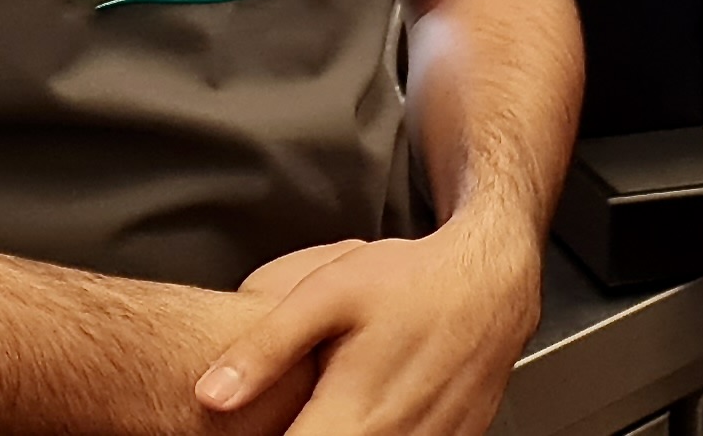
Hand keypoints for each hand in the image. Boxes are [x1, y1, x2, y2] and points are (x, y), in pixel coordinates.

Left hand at [198, 209, 541, 435]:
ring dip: (341, 433)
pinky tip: (367, 409)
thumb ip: (265, 348)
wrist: (492, 281)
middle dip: (294, 433)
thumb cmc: (410, 281)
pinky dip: (381, 435)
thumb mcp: (326, 293)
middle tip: (298, 406)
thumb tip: (210, 394)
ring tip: (335, 402)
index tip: (256, 430)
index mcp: (351, 418)